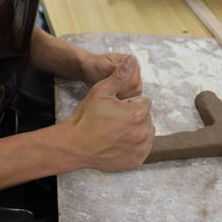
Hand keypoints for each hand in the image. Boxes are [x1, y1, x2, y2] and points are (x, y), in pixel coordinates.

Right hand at [65, 55, 153, 171]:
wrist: (75, 144)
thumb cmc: (87, 117)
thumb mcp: (101, 91)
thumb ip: (119, 76)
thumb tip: (131, 60)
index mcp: (137, 113)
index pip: (144, 102)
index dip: (131, 102)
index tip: (118, 107)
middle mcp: (142, 132)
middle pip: (146, 117)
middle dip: (135, 116)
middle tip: (115, 119)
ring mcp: (140, 149)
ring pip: (147, 133)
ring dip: (137, 130)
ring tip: (117, 130)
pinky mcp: (135, 161)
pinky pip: (143, 149)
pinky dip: (135, 146)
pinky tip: (120, 142)